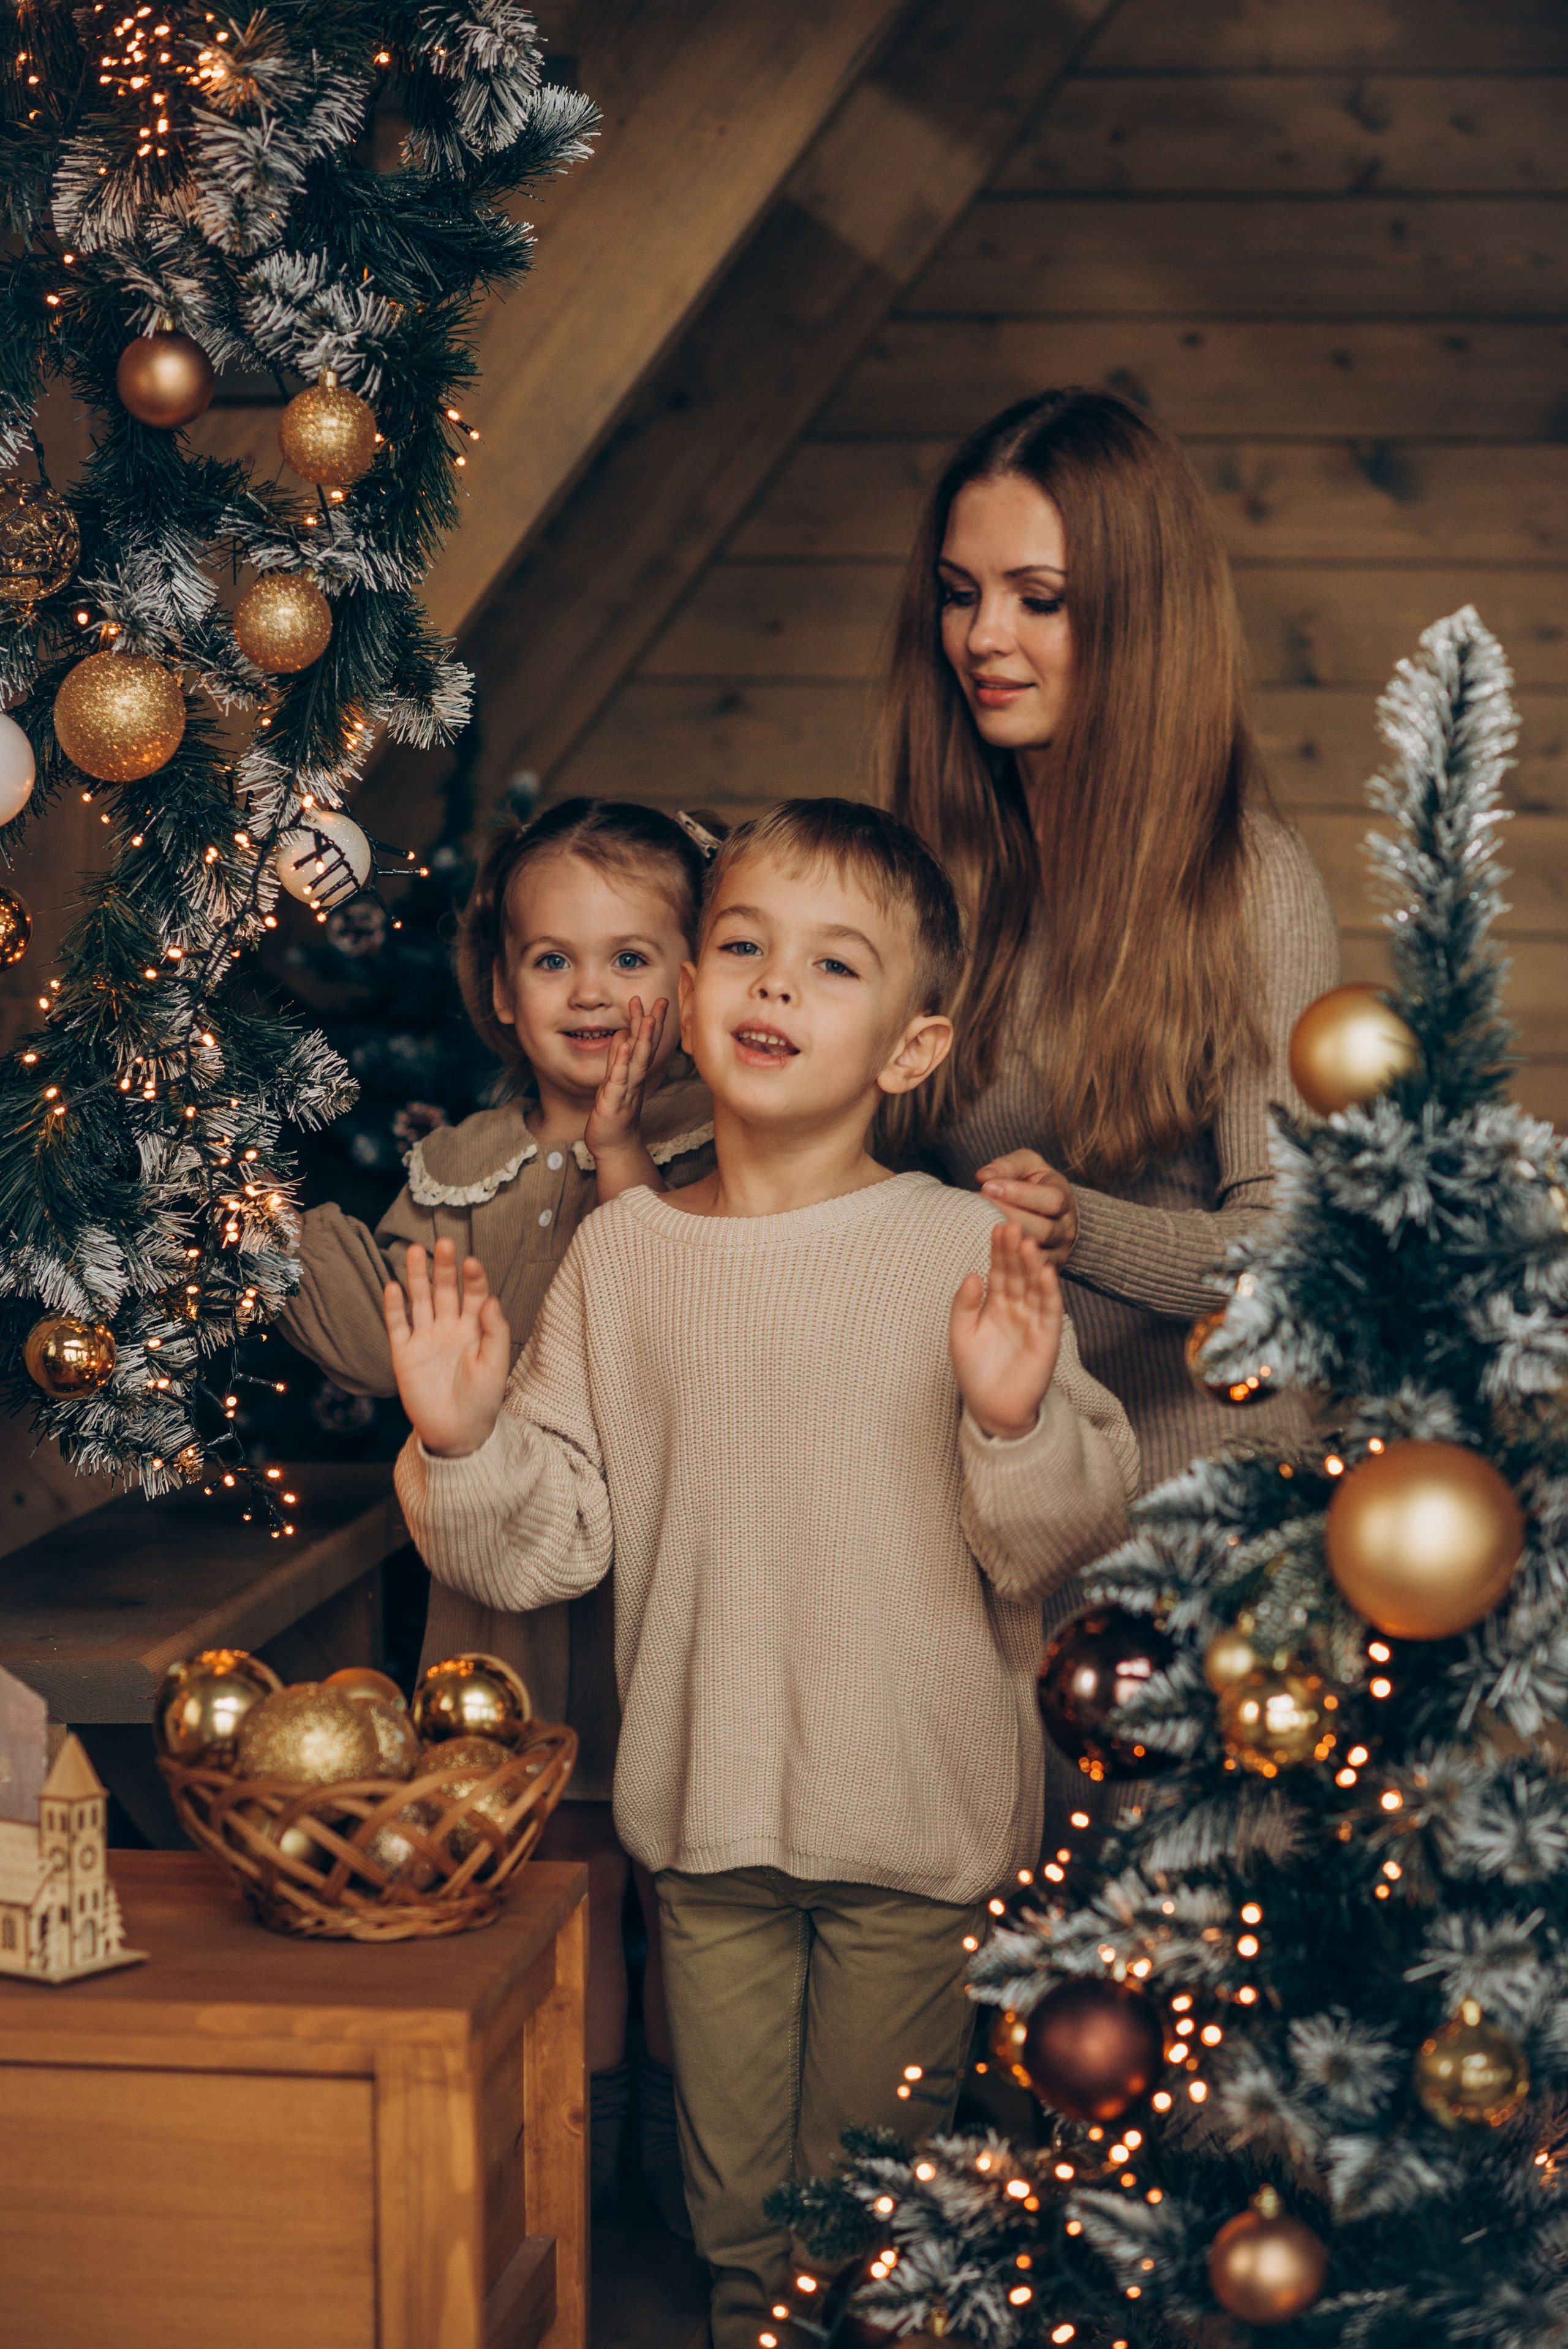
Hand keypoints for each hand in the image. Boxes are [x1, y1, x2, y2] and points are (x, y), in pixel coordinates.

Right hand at [384, 1238, 509, 1457]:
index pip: (474, 1294)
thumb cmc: (483, 1400)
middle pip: (444, 1290)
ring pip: (419, 1300)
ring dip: (416, 1277)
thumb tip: (491, 1298)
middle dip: (443, 1267)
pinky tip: (393, 1287)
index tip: (471, 1261)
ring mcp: (425, 1338)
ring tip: (415, 1252)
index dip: (472, 1278)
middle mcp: (448, 1327)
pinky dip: (394, 1307)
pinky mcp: (404, 1354)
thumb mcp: (496, 1366)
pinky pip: (397, 1326)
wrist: (457, 1433)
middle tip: (443, 1243)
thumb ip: (496, 1332)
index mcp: (474, 1328)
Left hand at [585, 995, 667, 1160]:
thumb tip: (622, 1035)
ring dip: (644, 1039)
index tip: (655, 1001)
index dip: (650, 1022)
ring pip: (638, 1061)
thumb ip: (618, 1058)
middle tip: (661, 1000)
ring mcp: (627, 1090)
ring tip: (649, 1018)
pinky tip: (626, 1046)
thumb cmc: (614, 1113)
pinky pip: (620, 1079)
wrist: (613, 1145)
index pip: (645, 1043)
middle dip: (654, 1023)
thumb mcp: (615, 1080)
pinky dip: (623, 1062)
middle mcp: (635, 1079)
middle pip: (647, 1048)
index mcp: (635, 1073)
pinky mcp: (614, 1101)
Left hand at [949, 1221, 1062, 1440]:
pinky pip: (1050, 1310)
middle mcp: (1016, 1307)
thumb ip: (964, 1304)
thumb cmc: (974, 1371)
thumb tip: (973, 1273)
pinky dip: (1050, 1292)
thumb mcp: (961, 1334)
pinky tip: (1047, 1273)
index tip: (997, 1227)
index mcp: (995, 1303)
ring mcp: (1033, 1321)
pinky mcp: (1047, 1337)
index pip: (999, 1270)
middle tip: (1013, 1225)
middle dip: (1015, 1251)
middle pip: (1017, 1273)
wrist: (992, 1408)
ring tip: (1028, 1245)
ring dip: (1033, 1266)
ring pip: (1035, 1287)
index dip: (998, 1250)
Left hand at [977, 1148, 1077, 1266]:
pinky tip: (988, 1249)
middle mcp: (1067, 1227)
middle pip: (1043, 1228)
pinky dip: (1009, 1261)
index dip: (1019, 1194)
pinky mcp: (1048, 1267)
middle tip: (979, 1207)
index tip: (987, 1187)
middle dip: (1009, 1217)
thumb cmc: (1034, 1184)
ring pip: (1036, 1251)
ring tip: (981, 1227)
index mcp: (1064, 1198)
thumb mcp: (1027, 1166)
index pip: (1050, 1200)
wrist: (1049, 1212)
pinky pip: (1030, 1271)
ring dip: (1007, 1241)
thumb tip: (984, 1176)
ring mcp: (1060, 1250)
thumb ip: (1008, 1167)